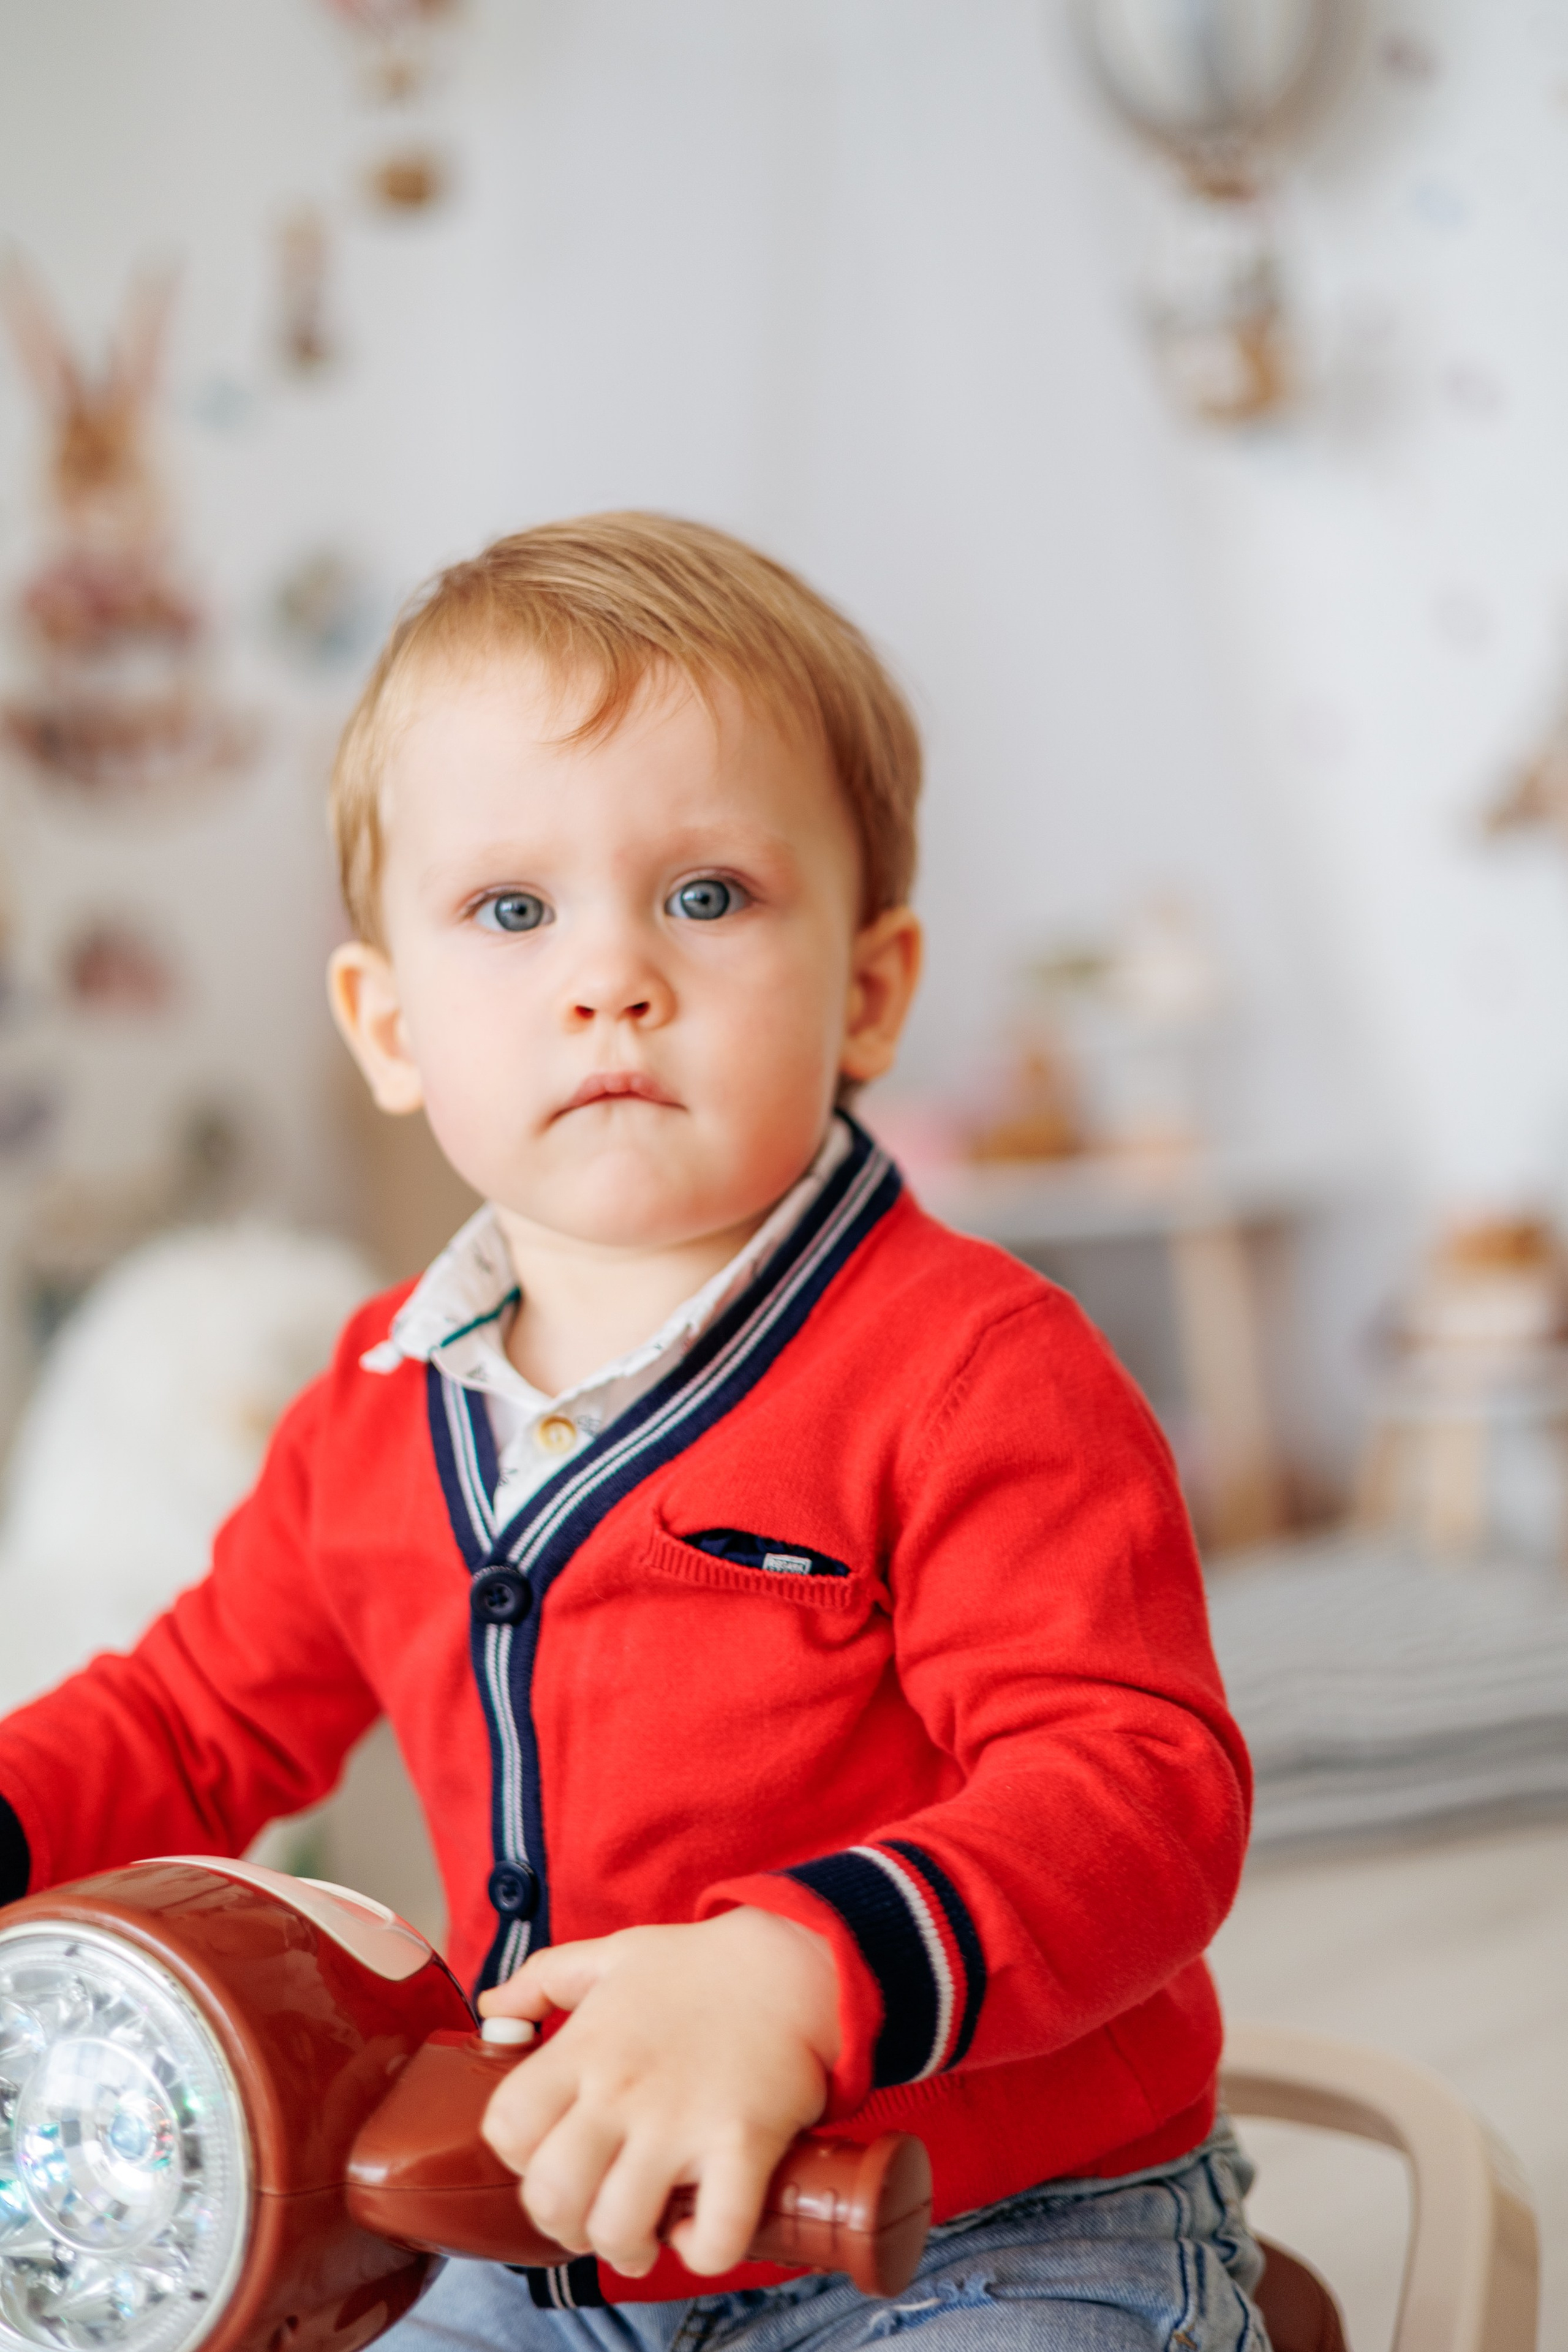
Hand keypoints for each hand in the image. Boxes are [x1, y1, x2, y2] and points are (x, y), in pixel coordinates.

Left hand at [476, 1906, 839, 2279]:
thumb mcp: (609, 1954)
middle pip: (552, 2196)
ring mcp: (683, 2120)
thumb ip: (541, 1979)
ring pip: (619, 2229)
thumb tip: (491, 2011)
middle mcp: (623, 2088)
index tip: (549, 2153)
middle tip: (590, 2211)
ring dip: (624, 2249)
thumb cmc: (697, 1965)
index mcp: (585, 2046)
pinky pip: (714, 2235)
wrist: (791, 1962)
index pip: (507, 2128)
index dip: (518, 2157)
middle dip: (562, 2224)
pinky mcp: (744, 2144)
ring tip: (642, 2233)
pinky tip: (699, 2228)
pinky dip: (702, 2251)